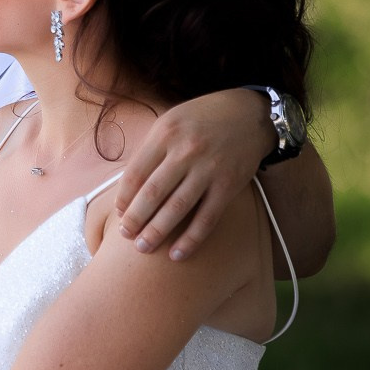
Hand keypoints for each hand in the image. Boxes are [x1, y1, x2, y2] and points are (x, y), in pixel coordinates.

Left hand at [114, 87, 271, 259]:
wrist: (250, 115)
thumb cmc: (202, 120)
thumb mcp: (171, 122)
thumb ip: (151, 150)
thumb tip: (128, 187)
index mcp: (165, 134)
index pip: (135, 173)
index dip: (124, 197)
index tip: (118, 213)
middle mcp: (185, 151)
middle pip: (152, 193)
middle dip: (135, 219)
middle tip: (125, 236)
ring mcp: (209, 169)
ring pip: (177, 208)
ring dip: (157, 231)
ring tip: (143, 247)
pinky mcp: (229, 185)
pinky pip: (206, 218)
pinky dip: (190, 239)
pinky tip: (177, 254)